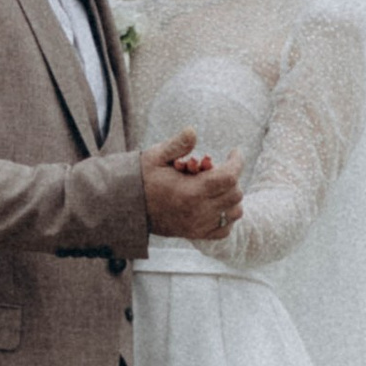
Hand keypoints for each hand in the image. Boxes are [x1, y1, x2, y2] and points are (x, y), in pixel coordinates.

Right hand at [141, 126, 242, 243]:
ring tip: (218, 185)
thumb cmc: (143, 177)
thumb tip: (193, 131)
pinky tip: (216, 203)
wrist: (128, 207)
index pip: (229, 177)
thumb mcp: (156, 156)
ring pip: (234, 213)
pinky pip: (224, 230)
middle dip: (232, 177)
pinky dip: (226, 216)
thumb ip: (177, 144)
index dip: (237, 162)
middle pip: (235, 194)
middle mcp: (197, 212)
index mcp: (190, 192)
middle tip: (217, 168)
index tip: (234, 152)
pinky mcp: (195, 234)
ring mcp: (198, 226)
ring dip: (232, 197)